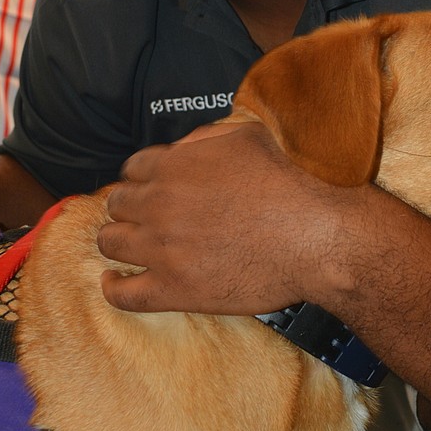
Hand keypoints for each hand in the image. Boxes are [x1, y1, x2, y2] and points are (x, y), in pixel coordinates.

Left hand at [98, 121, 355, 314]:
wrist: (318, 237)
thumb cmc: (294, 183)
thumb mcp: (248, 137)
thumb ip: (206, 139)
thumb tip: (183, 147)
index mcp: (173, 166)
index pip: (132, 169)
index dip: (143, 179)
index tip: (154, 189)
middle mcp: (158, 204)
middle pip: (118, 204)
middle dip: (131, 209)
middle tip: (150, 218)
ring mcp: (162, 249)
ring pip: (111, 243)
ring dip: (120, 241)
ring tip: (133, 247)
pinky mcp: (174, 290)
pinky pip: (123, 294)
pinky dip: (114, 288)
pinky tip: (116, 282)